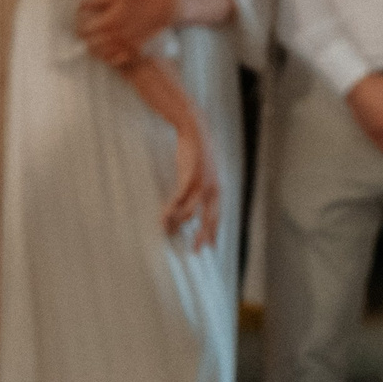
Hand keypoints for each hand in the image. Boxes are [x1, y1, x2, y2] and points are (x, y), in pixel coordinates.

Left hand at [78, 0, 176, 67]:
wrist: (161, 9)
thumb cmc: (139, 0)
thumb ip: (95, 1)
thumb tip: (80, 6)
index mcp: (109, 22)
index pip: (84, 32)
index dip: (80, 29)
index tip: (80, 26)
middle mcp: (116, 37)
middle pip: (91, 46)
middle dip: (86, 40)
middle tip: (87, 35)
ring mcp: (125, 46)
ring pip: (102, 55)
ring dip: (96, 49)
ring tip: (97, 42)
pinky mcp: (134, 52)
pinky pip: (115, 60)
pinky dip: (109, 57)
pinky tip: (109, 49)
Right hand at [163, 120, 219, 249]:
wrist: (196, 131)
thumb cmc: (198, 152)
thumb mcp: (206, 172)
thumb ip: (204, 188)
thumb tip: (196, 201)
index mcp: (218, 190)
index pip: (217, 217)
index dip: (214, 233)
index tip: (211, 248)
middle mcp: (213, 190)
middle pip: (208, 220)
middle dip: (201, 236)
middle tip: (195, 250)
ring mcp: (201, 184)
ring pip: (189, 212)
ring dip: (176, 223)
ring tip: (166, 230)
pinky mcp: (189, 178)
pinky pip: (178, 199)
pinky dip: (170, 209)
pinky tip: (164, 216)